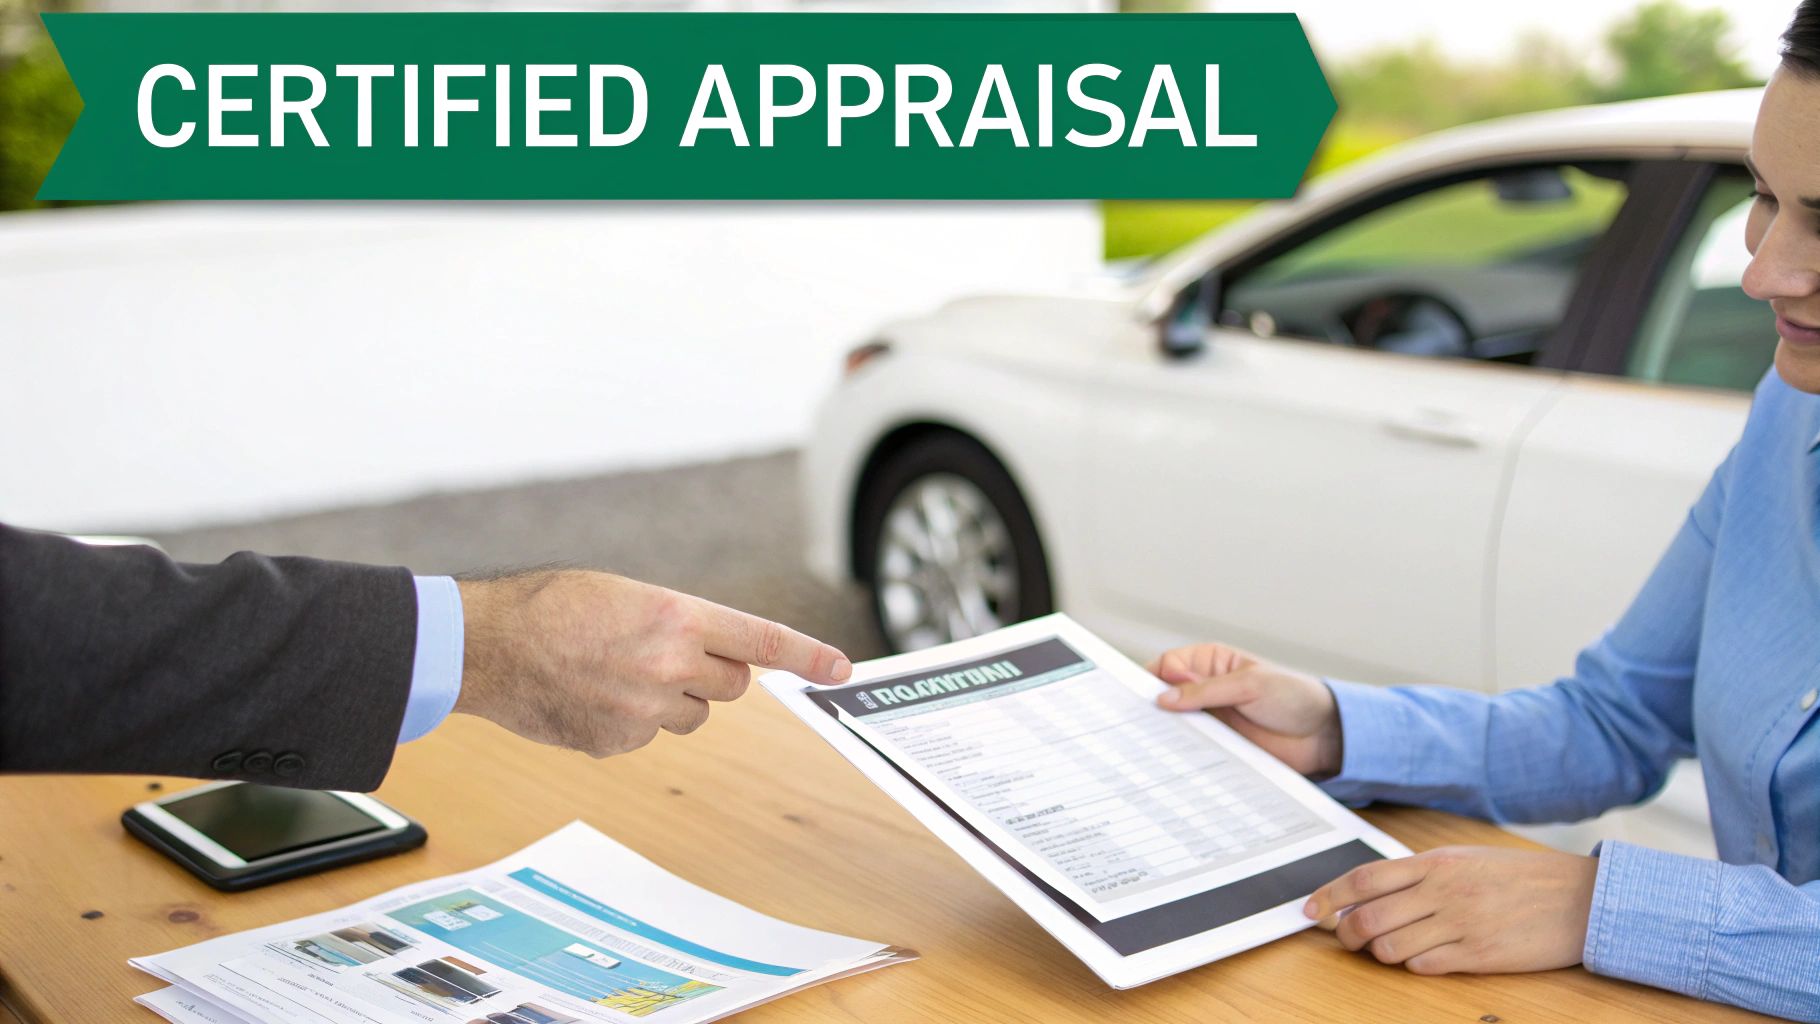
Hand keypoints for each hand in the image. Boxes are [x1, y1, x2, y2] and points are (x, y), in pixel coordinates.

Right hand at [452, 570, 850, 756]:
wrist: (489, 647)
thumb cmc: (551, 606)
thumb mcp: (626, 595)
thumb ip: (677, 622)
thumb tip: (708, 650)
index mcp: (678, 616)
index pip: (762, 639)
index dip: (808, 656)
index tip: (841, 669)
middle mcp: (672, 665)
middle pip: (733, 685)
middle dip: (713, 673)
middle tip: (667, 655)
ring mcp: (647, 710)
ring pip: (693, 714)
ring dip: (672, 699)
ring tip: (617, 673)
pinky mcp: (621, 743)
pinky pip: (650, 736)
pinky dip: (630, 721)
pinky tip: (592, 697)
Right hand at [1146, 643, 1341, 775]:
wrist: (1324, 736)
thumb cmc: (1293, 697)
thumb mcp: (1248, 685)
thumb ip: (1205, 691)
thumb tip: (1164, 697)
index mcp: (1211, 662)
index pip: (1168, 665)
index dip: (1150, 679)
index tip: (1133, 696)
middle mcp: (1206, 689)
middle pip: (1166, 696)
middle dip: (1151, 708)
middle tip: (1133, 723)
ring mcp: (1212, 718)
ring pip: (1176, 724)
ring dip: (1165, 733)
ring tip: (1147, 745)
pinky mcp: (1219, 745)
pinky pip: (1192, 749)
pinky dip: (1181, 754)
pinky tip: (1170, 760)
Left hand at [1304, 846, 1597, 974]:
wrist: (1580, 899)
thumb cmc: (1522, 878)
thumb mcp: (1467, 860)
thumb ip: (1422, 873)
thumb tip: (1372, 890)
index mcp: (1436, 862)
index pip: (1365, 878)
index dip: (1329, 895)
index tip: (1309, 909)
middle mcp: (1443, 891)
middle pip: (1368, 917)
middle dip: (1346, 933)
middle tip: (1345, 939)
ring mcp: (1460, 925)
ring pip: (1390, 947)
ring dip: (1379, 953)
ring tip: (1389, 949)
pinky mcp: (1478, 956)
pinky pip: (1424, 966)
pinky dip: (1413, 965)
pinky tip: (1424, 958)